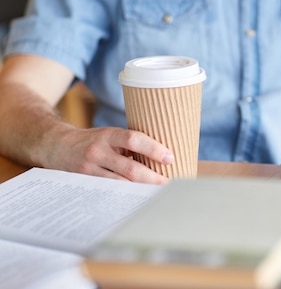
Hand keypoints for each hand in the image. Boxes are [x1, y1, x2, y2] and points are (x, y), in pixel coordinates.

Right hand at [43, 126, 172, 183]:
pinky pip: (108, 192)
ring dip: (140, 190)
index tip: (170, 158)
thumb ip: (131, 144)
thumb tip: (163, 157)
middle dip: (152, 178)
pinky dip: (124, 195)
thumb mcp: (110, 135)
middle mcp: (98, 151)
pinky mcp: (85, 183)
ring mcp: (89, 169)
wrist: (57, 146)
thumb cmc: (94, 141)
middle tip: (169, 184)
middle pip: (130, 168)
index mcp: (108, 135)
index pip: (134, 139)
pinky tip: (136, 198)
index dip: (153, 149)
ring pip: (120, 184)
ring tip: (157, 193)